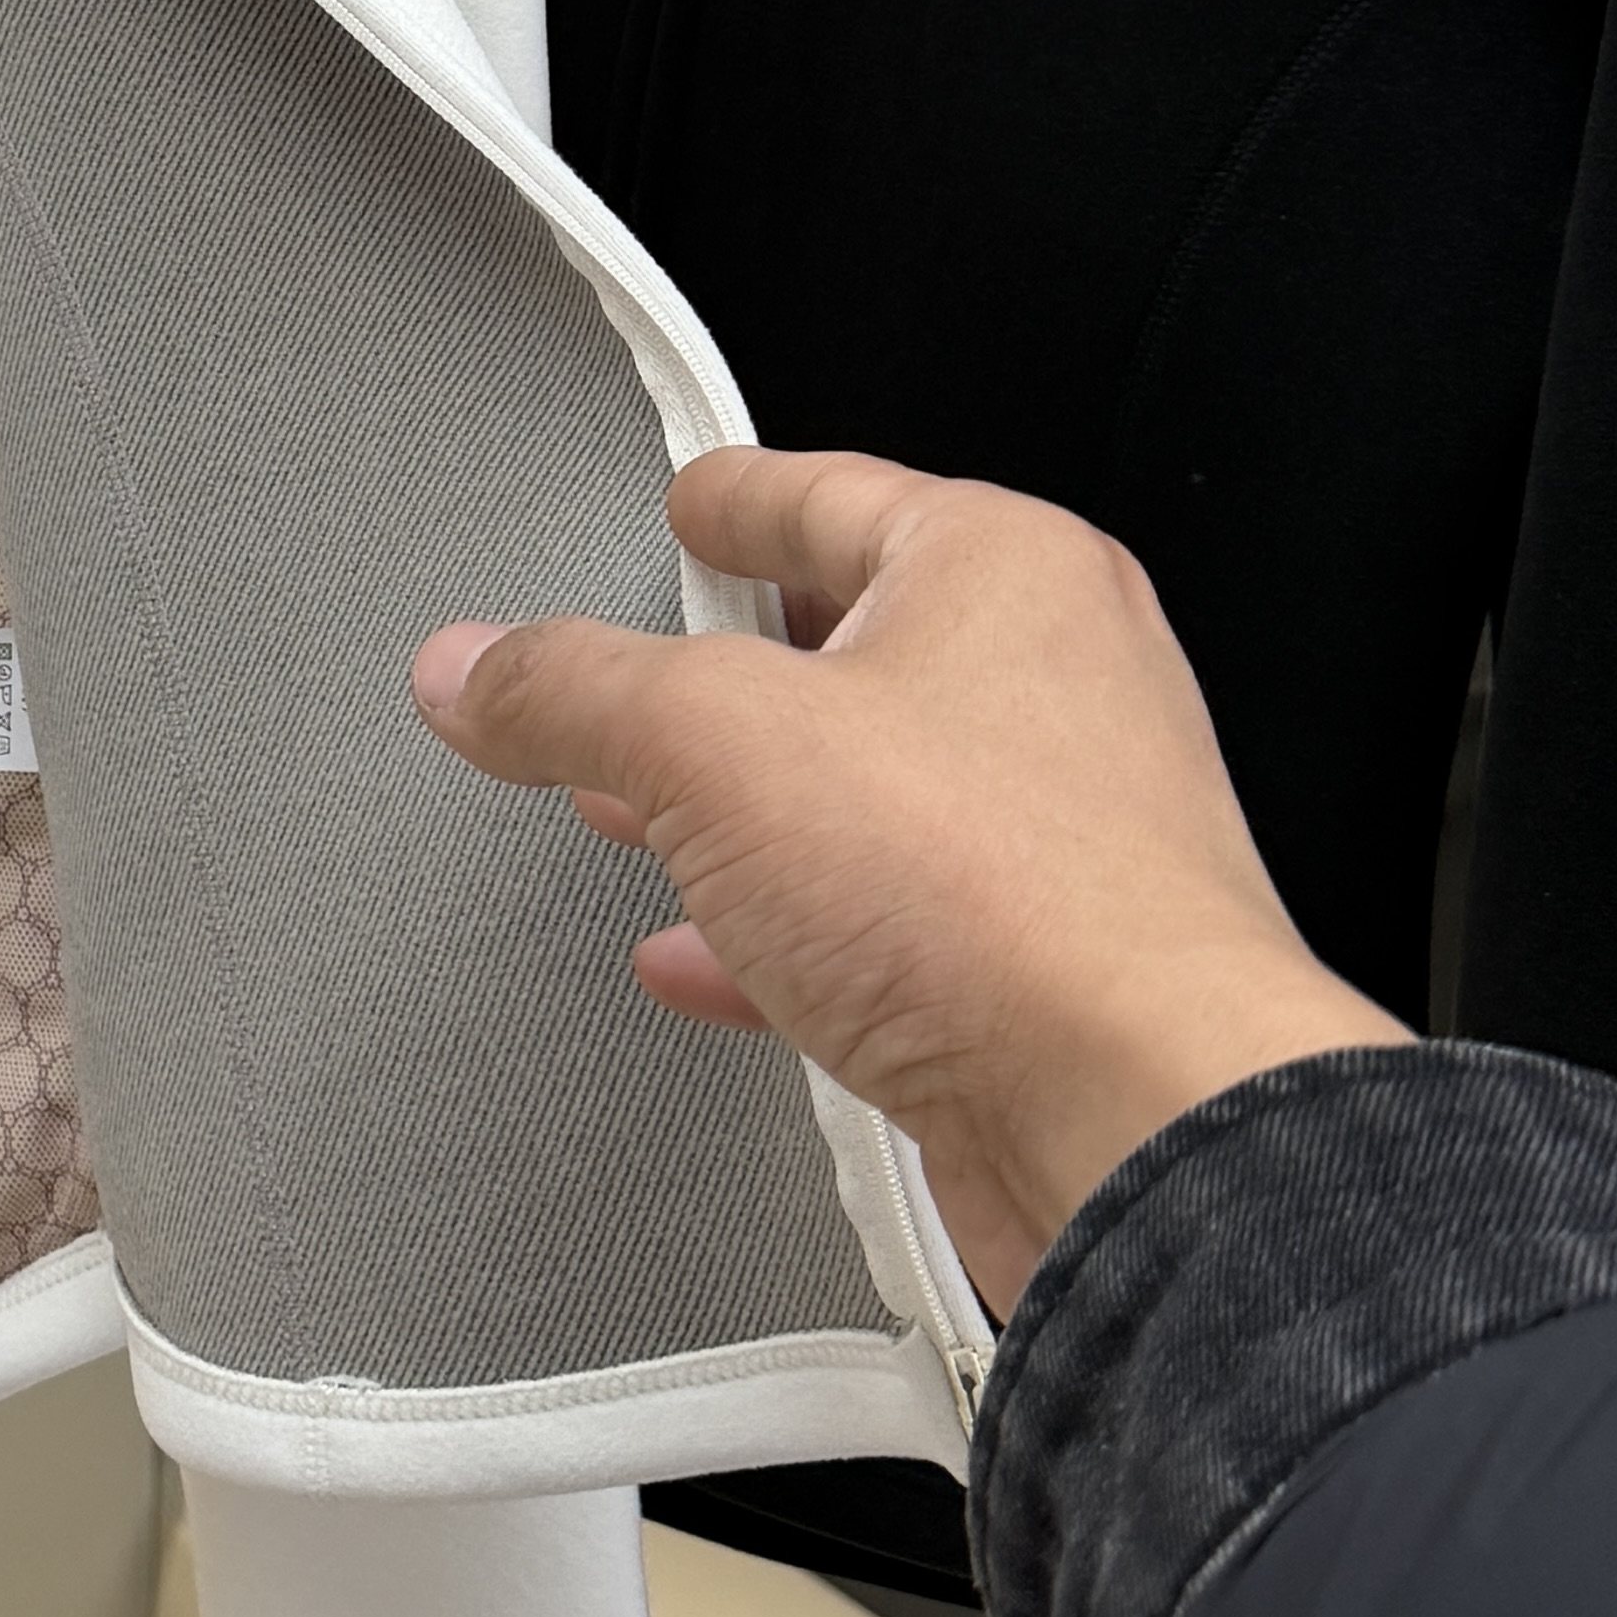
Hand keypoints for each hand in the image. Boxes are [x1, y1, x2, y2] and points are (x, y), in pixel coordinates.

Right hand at [412, 449, 1404, 1315]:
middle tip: (631, 680)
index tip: (681, 506)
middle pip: (851, 642)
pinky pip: (896, 921)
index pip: (826, 489)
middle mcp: (1061, 682)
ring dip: (748, 813)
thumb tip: (475, 665)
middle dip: (721, 675)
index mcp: (1004, 568)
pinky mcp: (1052, 965)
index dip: (726, 500)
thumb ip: (570, 691)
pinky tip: (713, 961)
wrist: (1141, 1128)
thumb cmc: (1008, 906)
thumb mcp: (708, 744)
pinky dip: (792, 931)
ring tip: (644, 823)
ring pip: (871, 790)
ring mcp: (1068, 830)